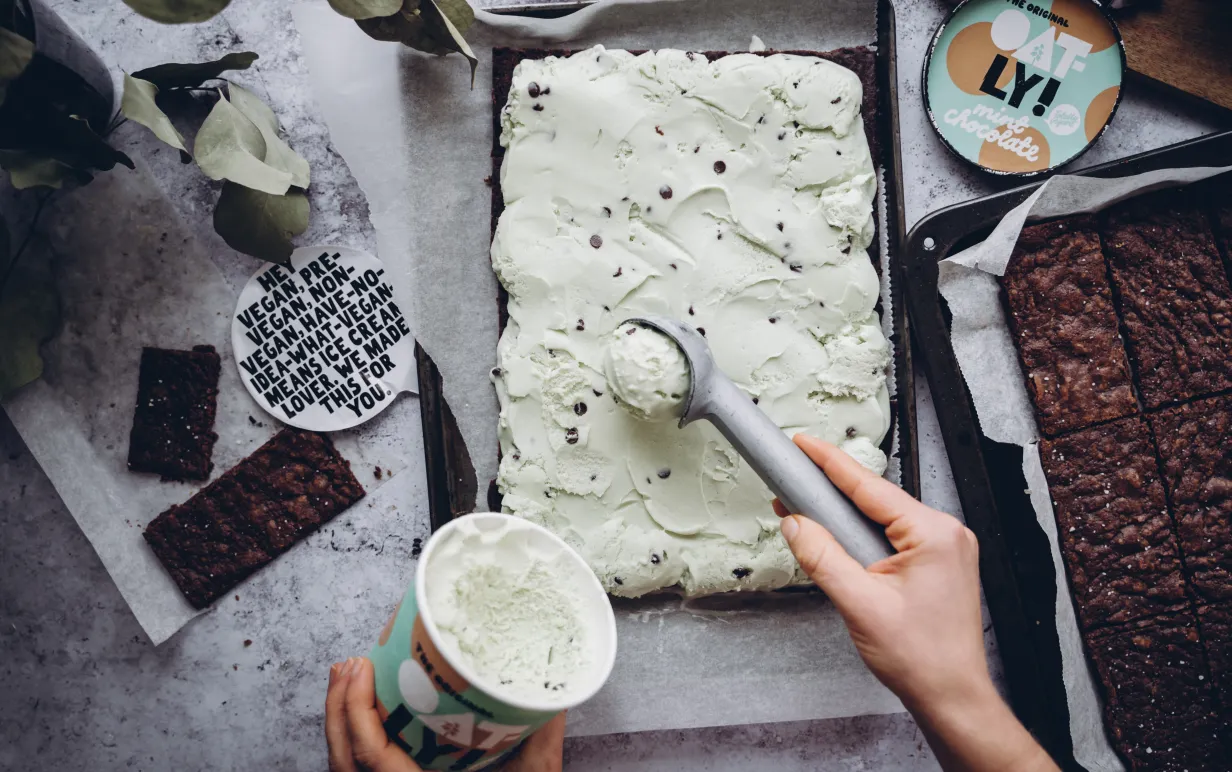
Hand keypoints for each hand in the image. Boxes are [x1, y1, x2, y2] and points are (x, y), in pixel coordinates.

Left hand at [324, 657, 566, 771]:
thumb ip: (542, 745)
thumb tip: (554, 698)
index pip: (369, 757)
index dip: (356, 711)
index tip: (363, 669)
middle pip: (342, 760)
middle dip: (338, 707)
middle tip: (349, 664)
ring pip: (343, 770)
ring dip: (339, 722)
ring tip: (347, 680)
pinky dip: (351, 744)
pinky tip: (363, 718)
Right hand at [774, 435, 1056, 771]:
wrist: (952, 696)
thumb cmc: (921, 658)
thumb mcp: (859, 604)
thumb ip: (823, 558)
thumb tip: (796, 524)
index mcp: (933, 534)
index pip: (870, 486)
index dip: (830, 462)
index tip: (804, 444)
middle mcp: (946, 533)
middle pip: (876, 499)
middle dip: (833, 494)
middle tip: (795, 484)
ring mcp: (947, 548)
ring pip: (884, 519)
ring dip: (847, 520)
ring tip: (811, 518)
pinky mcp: (940, 563)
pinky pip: (895, 536)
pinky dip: (865, 538)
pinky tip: (842, 544)